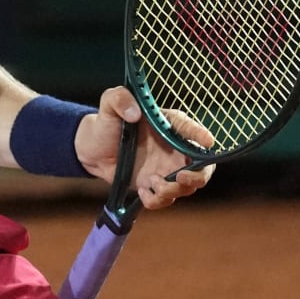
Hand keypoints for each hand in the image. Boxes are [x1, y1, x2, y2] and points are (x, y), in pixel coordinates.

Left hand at [74, 86, 215, 211]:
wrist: (93, 149)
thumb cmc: (107, 122)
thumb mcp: (109, 104)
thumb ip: (119, 98)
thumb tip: (134, 113)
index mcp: (171, 125)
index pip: (193, 129)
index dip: (202, 136)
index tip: (206, 142)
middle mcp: (175, 149)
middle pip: (202, 166)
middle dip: (198, 176)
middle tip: (180, 177)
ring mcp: (167, 169)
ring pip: (187, 187)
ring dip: (173, 190)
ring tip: (152, 182)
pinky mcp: (156, 186)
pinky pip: (166, 199)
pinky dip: (157, 200)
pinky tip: (143, 191)